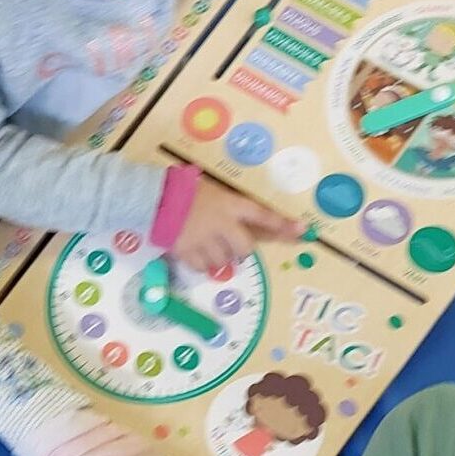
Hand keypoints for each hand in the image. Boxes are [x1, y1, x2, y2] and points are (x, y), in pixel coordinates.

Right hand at [170, 182, 300, 271]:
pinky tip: (193, 250)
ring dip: (219, 257)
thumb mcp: (211, 189)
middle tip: (228, 243)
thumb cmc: (181, 188)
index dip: (283, 225)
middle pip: (245, 249)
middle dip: (240, 249)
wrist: (152, 197)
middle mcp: (222, 224)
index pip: (263, 216)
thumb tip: (242, 221)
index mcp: (229, 204)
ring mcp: (205, 240)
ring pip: (224, 262)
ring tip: (205, 243)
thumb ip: (228, 206)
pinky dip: (201, 263)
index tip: (302, 231)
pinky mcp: (188, 252)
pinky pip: (203, 267)